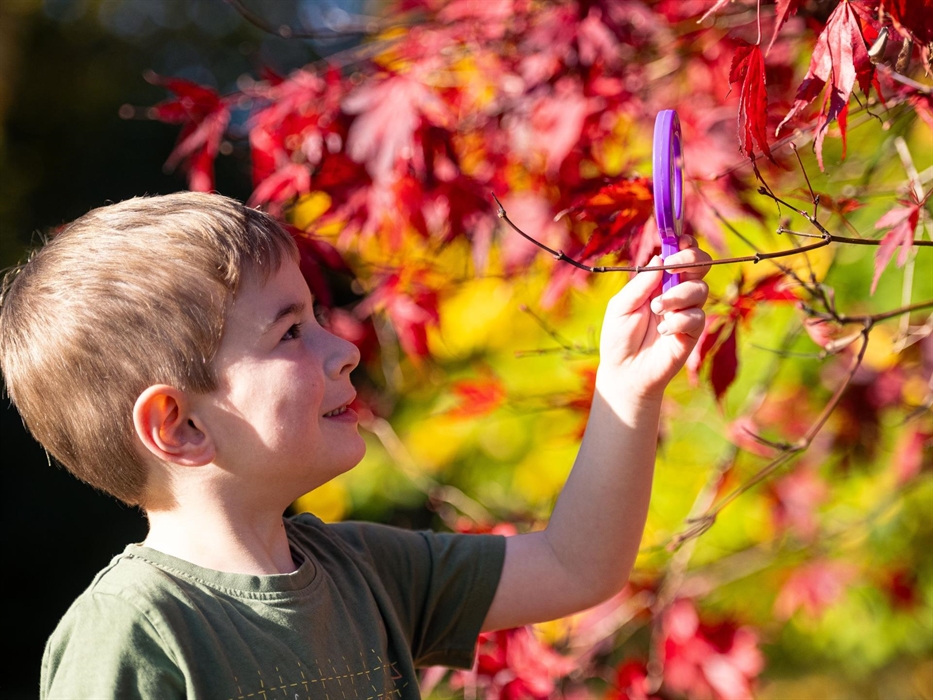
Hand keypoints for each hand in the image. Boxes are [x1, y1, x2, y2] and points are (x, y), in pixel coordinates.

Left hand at [597, 235, 710, 401]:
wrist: (625, 370)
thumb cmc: (619, 336)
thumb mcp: (621, 305)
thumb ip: (641, 283)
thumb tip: (660, 259)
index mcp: (659, 282)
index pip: (680, 256)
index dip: (685, 245)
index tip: (680, 241)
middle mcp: (677, 292)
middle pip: (700, 265)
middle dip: (690, 260)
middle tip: (673, 268)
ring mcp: (686, 312)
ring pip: (699, 289)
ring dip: (677, 295)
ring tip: (657, 309)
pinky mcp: (693, 332)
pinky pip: (697, 317)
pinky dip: (679, 321)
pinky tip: (664, 331)